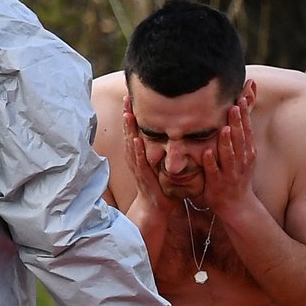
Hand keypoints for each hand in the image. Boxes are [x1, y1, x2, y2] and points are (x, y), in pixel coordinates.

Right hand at [122, 96, 177, 216]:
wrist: (156, 209)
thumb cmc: (161, 185)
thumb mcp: (163, 163)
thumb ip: (166, 148)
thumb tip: (178, 131)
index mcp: (141, 154)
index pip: (136, 129)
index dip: (133, 113)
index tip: (133, 96)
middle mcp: (137, 159)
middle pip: (130, 133)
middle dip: (128, 115)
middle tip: (127, 96)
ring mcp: (139, 168)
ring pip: (132, 145)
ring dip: (129, 129)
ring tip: (128, 112)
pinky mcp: (144, 178)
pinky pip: (140, 163)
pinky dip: (137, 151)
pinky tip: (136, 140)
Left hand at [200, 96, 256, 213]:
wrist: (238, 206)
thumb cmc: (238, 177)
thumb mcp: (244, 157)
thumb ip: (240, 138)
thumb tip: (238, 114)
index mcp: (247, 153)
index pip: (247, 130)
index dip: (245, 115)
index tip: (241, 99)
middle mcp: (241, 161)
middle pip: (240, 139)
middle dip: (237, 122)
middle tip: (235, 105)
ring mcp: (230, 173)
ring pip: (229, 155)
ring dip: (226, 142)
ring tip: (223, 128)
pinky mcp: (217, 184)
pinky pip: (214, 172)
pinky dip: (211, 163)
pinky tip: (207, 153)